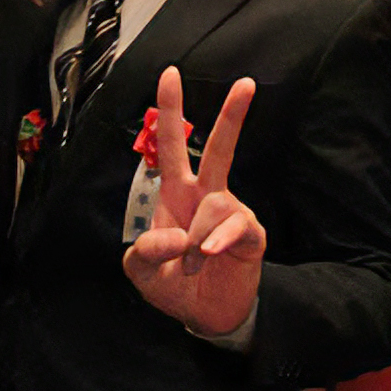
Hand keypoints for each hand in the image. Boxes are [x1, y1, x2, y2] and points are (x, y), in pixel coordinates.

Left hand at [122, 66, 265, 335]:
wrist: (206, 316)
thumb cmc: (173, 285)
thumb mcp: (141, 272)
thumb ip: (144, 251)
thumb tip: (174, 235)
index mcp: (176, 194)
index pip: (169, 145)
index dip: (168, 110)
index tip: (169, 74)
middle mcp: (206, 195)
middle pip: (219, 148)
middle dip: (232, 115)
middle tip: (246, 83)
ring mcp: (230, 213)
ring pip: (216, 204)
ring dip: (195, 240)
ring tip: (191, 263)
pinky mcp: (250, 234)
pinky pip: (236, 227)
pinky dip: (217, 241)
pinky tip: (207, 254)